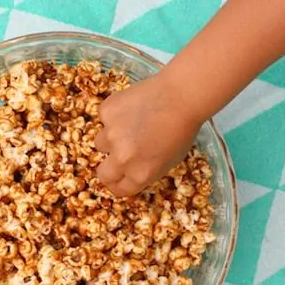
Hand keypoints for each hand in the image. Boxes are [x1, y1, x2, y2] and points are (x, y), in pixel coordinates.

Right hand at [95, 72, 203, 196]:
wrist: (182, 95)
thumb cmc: (183, 129)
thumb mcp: (169, 160)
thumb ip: (146, 169)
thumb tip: (131, 171)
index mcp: (140, 175)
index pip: (118, 189)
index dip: (119, 183)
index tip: (119, 177)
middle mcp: (122, 159)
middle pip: (103, 174)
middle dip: (109, 168)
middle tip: (117, 154)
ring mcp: (111, 134)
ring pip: (101, 142)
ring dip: (111, 137)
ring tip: (131, 123)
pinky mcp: (106, 112)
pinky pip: (104, 117)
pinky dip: (114, 113)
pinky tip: (132, 105)